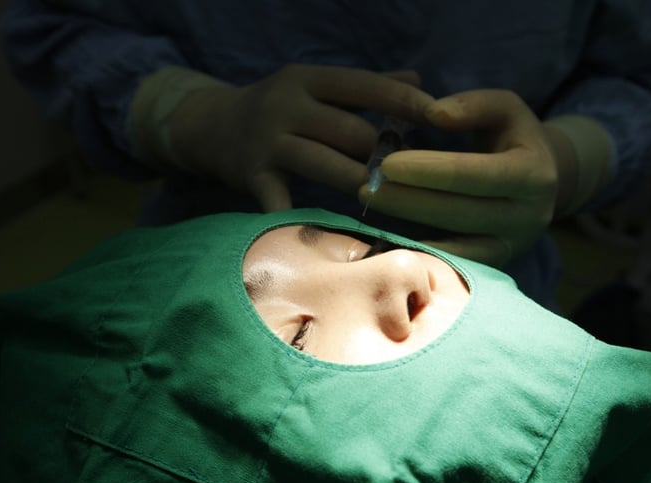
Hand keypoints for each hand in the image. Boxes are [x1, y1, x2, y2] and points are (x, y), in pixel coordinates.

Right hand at [164, 64, 433, 210]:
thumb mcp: (314, 87)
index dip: (402, 100)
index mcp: (308, 79)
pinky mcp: (252, 177)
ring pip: (323, 164)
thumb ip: (365, 87)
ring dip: (358, 182)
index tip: (441, 115)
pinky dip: (303, 219)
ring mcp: (268, 142)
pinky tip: (330, 235)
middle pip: (348, 130)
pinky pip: (281, 201)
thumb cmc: (278, 108)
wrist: (209, 126)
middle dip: (384, 152)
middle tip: (416, 172)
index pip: (363, 85)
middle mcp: (286, 106)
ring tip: (388, 197)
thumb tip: (418, 81)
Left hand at [359, 89, 572, 266]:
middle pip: (458, 213)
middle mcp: (528, 217)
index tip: (387, 164)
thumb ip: (473, 105)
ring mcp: (512, 247)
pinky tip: (387, 239)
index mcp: (532, 174)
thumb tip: (433, 114)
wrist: (546, 183)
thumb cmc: (514, 138)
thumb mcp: (505, 109)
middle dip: (408, 201)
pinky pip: (453, 266)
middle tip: (367, 189)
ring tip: (372, 210)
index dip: (427, 170)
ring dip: (406, 229)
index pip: (471, 174)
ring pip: (453, 245)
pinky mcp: (496, 266)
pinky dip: (420, 254)